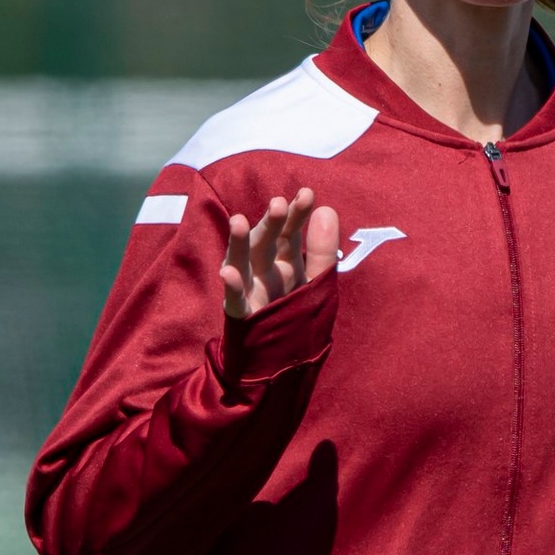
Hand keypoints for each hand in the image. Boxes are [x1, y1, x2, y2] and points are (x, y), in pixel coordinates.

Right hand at [220, 188, 340, 319]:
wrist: (280, 359)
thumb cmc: (296, 317)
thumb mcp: (316, 282)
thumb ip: (323, 251)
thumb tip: (326, 209)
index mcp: (283, 262)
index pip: (288, 232)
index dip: (296, 214)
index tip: (307, 194)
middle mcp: (263, 271)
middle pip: (264, 242)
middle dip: (270, 224)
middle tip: (278, 204)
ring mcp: (249, 291)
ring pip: (240, 263)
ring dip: (239, 243)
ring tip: (239, 221)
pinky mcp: (241, 315)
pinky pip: (234, 300)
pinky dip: (230, 287)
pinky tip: (228, 272)